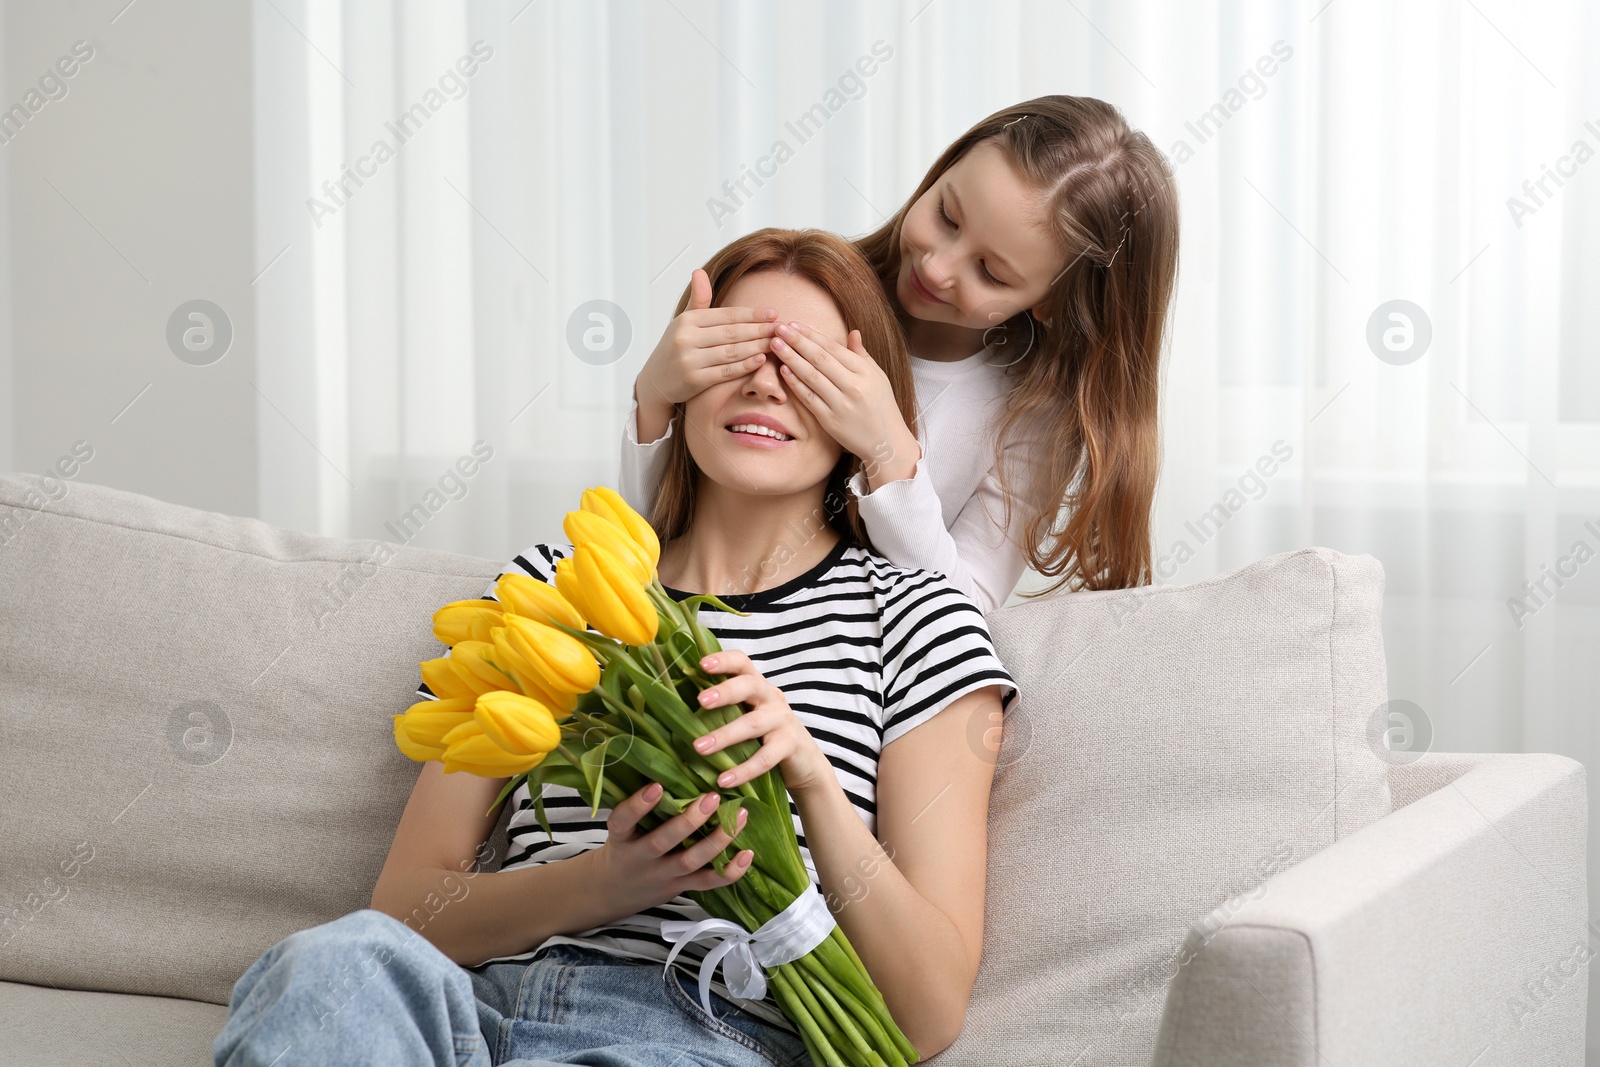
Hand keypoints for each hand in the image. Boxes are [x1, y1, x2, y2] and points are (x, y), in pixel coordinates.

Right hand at [590, 781, 752, 916]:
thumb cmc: (625, 847)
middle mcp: (641, 858)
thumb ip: (641, 806)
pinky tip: (746, 853)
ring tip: (739, 816)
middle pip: (663, 841)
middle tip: (712, 797)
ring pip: (691, 860)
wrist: (615, 891)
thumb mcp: (623, 828)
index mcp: (622, 838)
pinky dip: (730, 871)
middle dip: (689, 820)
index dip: (637, 805)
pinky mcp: (681, 886)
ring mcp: (663, 874)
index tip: (656, 786)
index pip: (623, 821)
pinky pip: (707, 882)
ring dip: (718, 839)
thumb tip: (670, 763)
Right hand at [635, 268, 778, 424]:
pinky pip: (725, 371)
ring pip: (731, 351)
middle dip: (759, 330)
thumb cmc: (676, 348)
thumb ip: (698, 300)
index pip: (726, 315)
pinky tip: (760, 360)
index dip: (752, 314)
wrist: (655, 382)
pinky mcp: (694, 380)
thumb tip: (699, 271)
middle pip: (732, 333)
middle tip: (780, 328)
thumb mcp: (683, 322)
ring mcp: (689, 360)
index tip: (773, 313)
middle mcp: (686, 338)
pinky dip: (745, 366)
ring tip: (775, 342)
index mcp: (687, 320)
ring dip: (757, 347)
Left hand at [691, 649, 833, 796]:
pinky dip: (743, 770)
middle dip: (725, 691)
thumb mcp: (745, 714)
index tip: (701, 664)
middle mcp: (770, 697)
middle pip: (749, 685)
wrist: (803, 760)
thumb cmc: (763, 734)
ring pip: (752, 724)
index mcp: (756, 685)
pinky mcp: (789, 745)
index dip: (723, 660)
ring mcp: (782, 720)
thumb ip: (721, 708)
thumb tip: (673, 710)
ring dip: (725, 735)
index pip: (742, 662)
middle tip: (700, 701)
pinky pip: (765, 758)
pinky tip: (723, 780)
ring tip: (699, 748)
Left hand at [768, 321, 920, 489]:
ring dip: (791, 358)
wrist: (886, 442)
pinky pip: (809, 398)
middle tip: (778, 328)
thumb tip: (853, 332)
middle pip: (820, 358)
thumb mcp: (878, 377)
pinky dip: (795, 384)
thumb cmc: (882, 406)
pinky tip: (783, 370)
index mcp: (865, 372)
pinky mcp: (830, 421)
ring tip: (775, 344)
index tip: (794, 324)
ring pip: (811, 376)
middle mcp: (853, 386)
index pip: (833, 348)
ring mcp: (841, 404)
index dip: (811, 335)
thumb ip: (862, 355)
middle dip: (797, 341)